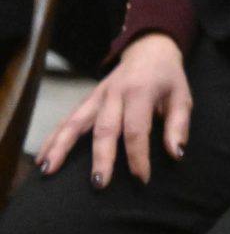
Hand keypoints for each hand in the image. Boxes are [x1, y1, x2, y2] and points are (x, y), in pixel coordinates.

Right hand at [38, 33, 190, 187]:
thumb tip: (176, 154)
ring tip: (48, 171)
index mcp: (139, 92)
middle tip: (99, 183)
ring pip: (74, 123)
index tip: (141, 178)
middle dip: (100, 158)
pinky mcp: (86, 100)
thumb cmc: (167, 78)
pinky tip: (41, 158)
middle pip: (103, 129)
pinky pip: (66, 120)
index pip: (136, 129)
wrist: (148, 50)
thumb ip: (178, 126)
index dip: (138, 156)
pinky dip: (52, 139)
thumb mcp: (182, 97)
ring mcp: (96, 97)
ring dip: (60, 148)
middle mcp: (113, 94)